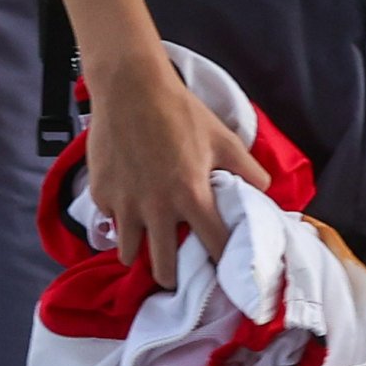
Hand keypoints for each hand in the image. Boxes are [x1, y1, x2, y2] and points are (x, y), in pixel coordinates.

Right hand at [84, 54, 259, 287]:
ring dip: (138, 253)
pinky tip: (126, 208)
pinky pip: (109, 221)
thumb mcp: (223, 138)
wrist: (129, 87)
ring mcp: (124, 204)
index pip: (214, 246)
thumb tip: (265, 191)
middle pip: (164, 269)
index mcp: (191, 195)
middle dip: (171, 278)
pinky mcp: (100, 194)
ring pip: (128, 253)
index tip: (223, 272)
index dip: (221, 262)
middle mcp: (156, 208)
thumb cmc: (179, 110)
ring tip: (145, 247)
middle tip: (175, 277)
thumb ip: (248, 169)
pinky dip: (118, 220)